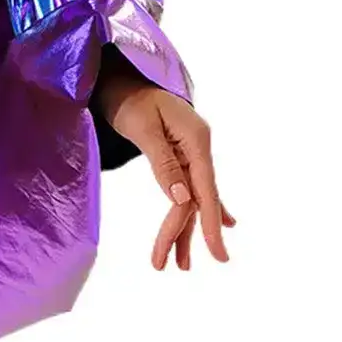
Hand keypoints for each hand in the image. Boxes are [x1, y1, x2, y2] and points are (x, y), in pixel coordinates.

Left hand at [94, 52, 237, 271]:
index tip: (218, 254)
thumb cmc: (128, 97)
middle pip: (195, 197)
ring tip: (177, 264)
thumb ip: (163, 163)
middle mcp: (199, 146)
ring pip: (192, 196)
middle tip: (168, 266)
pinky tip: (222, 223)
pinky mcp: (182, 152)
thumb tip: (182, 200)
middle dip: (182, 232)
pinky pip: (193, 185)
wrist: (119, 75)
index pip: (206, 189)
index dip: (210, 224)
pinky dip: (199, 206)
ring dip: (184, 228)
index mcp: (196, 139)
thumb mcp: (142, 128)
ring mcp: (192, 149)